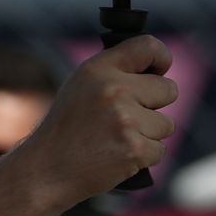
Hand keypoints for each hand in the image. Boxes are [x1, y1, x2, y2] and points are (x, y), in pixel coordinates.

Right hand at [7, 35, 177, 207]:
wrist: (47, 169)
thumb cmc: (68, 129)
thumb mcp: (82, 87)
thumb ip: (115, 74)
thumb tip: (157, 71)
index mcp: (99, 69)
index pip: (147, 47)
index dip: (162, 58)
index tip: (160, 70)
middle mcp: (113, 89)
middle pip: (168, 89)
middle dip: (155, 106)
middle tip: (127, 119)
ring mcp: (125, 119)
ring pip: (167, 124)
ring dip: (149, 135)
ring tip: (116, 139)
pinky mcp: (134, 148)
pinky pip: (160, 150)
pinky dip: (144, 157)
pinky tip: (118, 156)